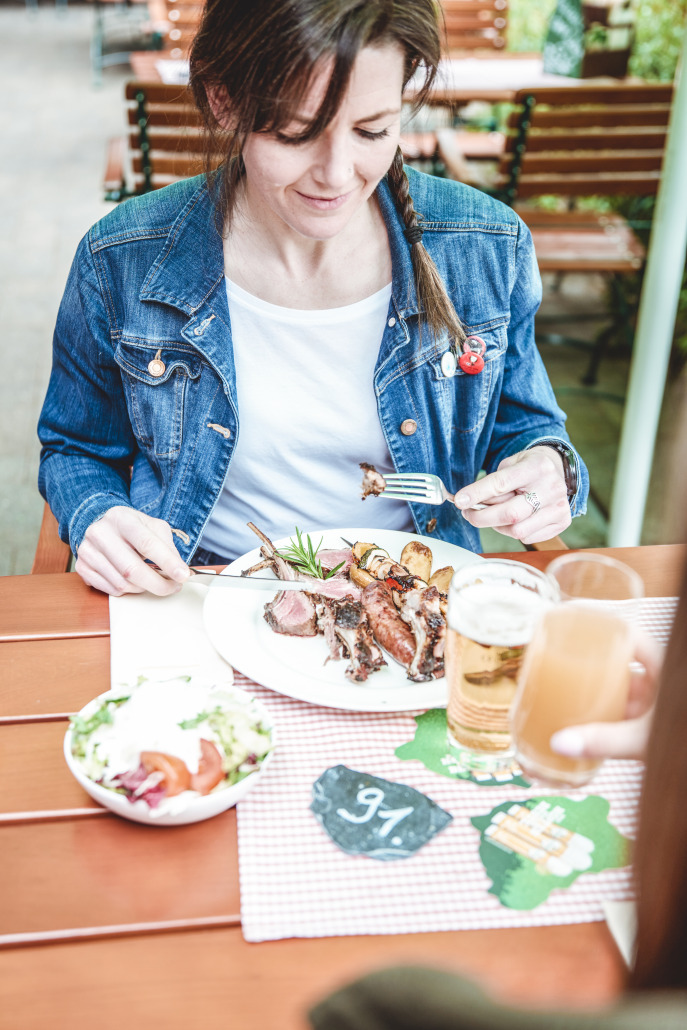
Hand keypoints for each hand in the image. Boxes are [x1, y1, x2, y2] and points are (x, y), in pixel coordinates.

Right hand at [75, 506, 190, 596]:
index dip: (167, 562)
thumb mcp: (152, 526)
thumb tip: (180, 571)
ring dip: (144, 588)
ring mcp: (88, 551)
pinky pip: (111, 590)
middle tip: (173, 587)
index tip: (183, 576)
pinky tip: (134, 581)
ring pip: (122, 583)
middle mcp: (100, 533)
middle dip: (158, 584)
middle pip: (132, 570)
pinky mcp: (82, 567)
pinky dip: (128, 590)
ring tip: (153, 581)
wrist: (100, 523)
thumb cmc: (131, 527)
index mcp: (121, 519)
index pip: (147, 544)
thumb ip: (167, 546)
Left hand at [454, 446, 570, 544]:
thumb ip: (492, 483)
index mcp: (537, 467)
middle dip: (481, 517)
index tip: (459, 501)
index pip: (501, 484)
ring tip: (493, 515)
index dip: (477, 494)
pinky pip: (528, 537)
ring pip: (517, 530)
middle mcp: (552, 488)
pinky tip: (512, 520)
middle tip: (468, 514)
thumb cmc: (528, 467)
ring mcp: (559, 507)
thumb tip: (468, 502)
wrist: (557, 469)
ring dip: (497, 526)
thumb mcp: (510, 464)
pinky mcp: (562, 522)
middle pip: (510, 513)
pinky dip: (513, 531)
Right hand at [550, 630, 663, 760]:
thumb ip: (605, 741)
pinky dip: (607, 714)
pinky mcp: (655, 724)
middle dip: (588, 661)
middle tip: (556, 660)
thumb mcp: (645, 737)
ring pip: (622, 687)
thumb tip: (559, 742)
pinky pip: (626, 712)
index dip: (598, 623)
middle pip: (619, 659)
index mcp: (663, 667)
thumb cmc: (685, 736)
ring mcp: (658, 702)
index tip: (569, 619)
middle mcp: (660, 680)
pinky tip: (587, 723)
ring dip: (597, 691)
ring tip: (563, 692)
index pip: (626, 632)